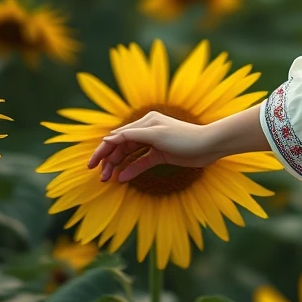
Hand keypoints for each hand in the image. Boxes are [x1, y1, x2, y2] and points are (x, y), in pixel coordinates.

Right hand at [87, 110, 219, 183]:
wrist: (209, 145)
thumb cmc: (184, 137)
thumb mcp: (156, 135)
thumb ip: (132, 136)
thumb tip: (108, 139)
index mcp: (145, 122)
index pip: (117, 136)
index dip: (103, 150)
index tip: (91, 165)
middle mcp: (147, 130)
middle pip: (121, 146)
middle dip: (109, 160)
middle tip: (100, 177)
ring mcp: (154, 143)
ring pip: (129, 154)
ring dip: (118, 165)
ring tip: (108, 179)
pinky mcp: (161, 154)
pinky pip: (142, 161)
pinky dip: (132, 169)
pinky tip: (123, 178)